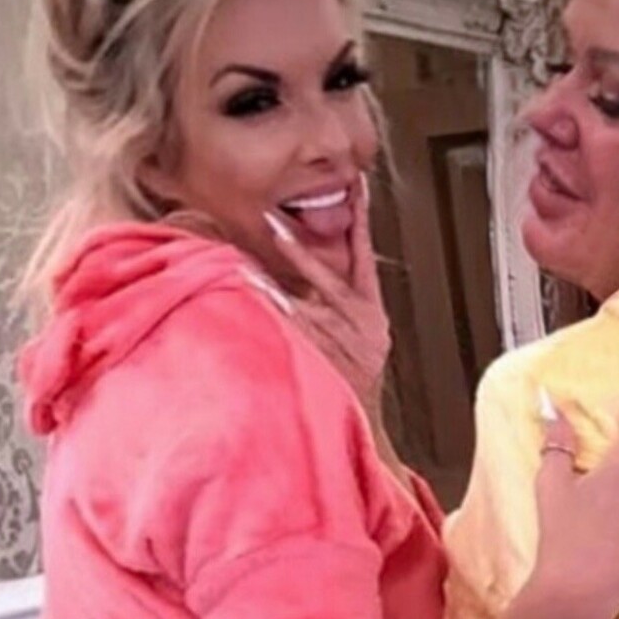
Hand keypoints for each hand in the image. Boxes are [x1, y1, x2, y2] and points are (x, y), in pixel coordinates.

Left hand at [264, 184, 390, 412]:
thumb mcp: (358, 339)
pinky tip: (252, 300)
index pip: (365, 257)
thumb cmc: (349, 384)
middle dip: (301, 251)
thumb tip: (301, 263)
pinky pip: (295, 334)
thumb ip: (336, 302)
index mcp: (373, 314)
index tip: (354, 186)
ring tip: (245, 263)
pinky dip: (274, 316)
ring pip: (307, 306)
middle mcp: (365, 327)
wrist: (358, 432)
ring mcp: (345, 346)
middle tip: (274, 221)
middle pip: (331, 279)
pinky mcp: (328, 363)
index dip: (359, 221)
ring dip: (274, 289)